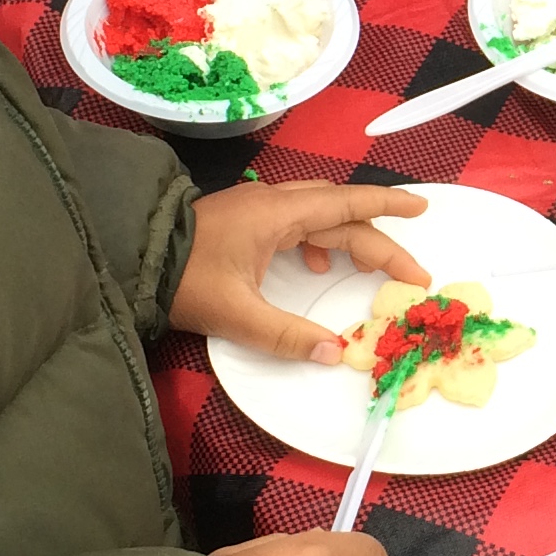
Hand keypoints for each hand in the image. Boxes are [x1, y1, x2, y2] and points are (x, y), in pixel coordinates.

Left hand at [169, 182, 430, 363]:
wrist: (132, 258)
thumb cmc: (184, 280)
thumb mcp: (236, 314)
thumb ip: (287, 335)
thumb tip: (334, 352)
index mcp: (277, 214)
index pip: (346, 204)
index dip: (387, 208)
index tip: (422, 210)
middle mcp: (273, 202)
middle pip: (339, 213)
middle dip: (377, 239)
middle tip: (407, 272)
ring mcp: (257, 208)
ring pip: (319, 215)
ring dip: (348, 238)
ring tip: (369, 269)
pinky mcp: (245, 219)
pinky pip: (297, 222)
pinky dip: (318, 240)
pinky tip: (316, 265)